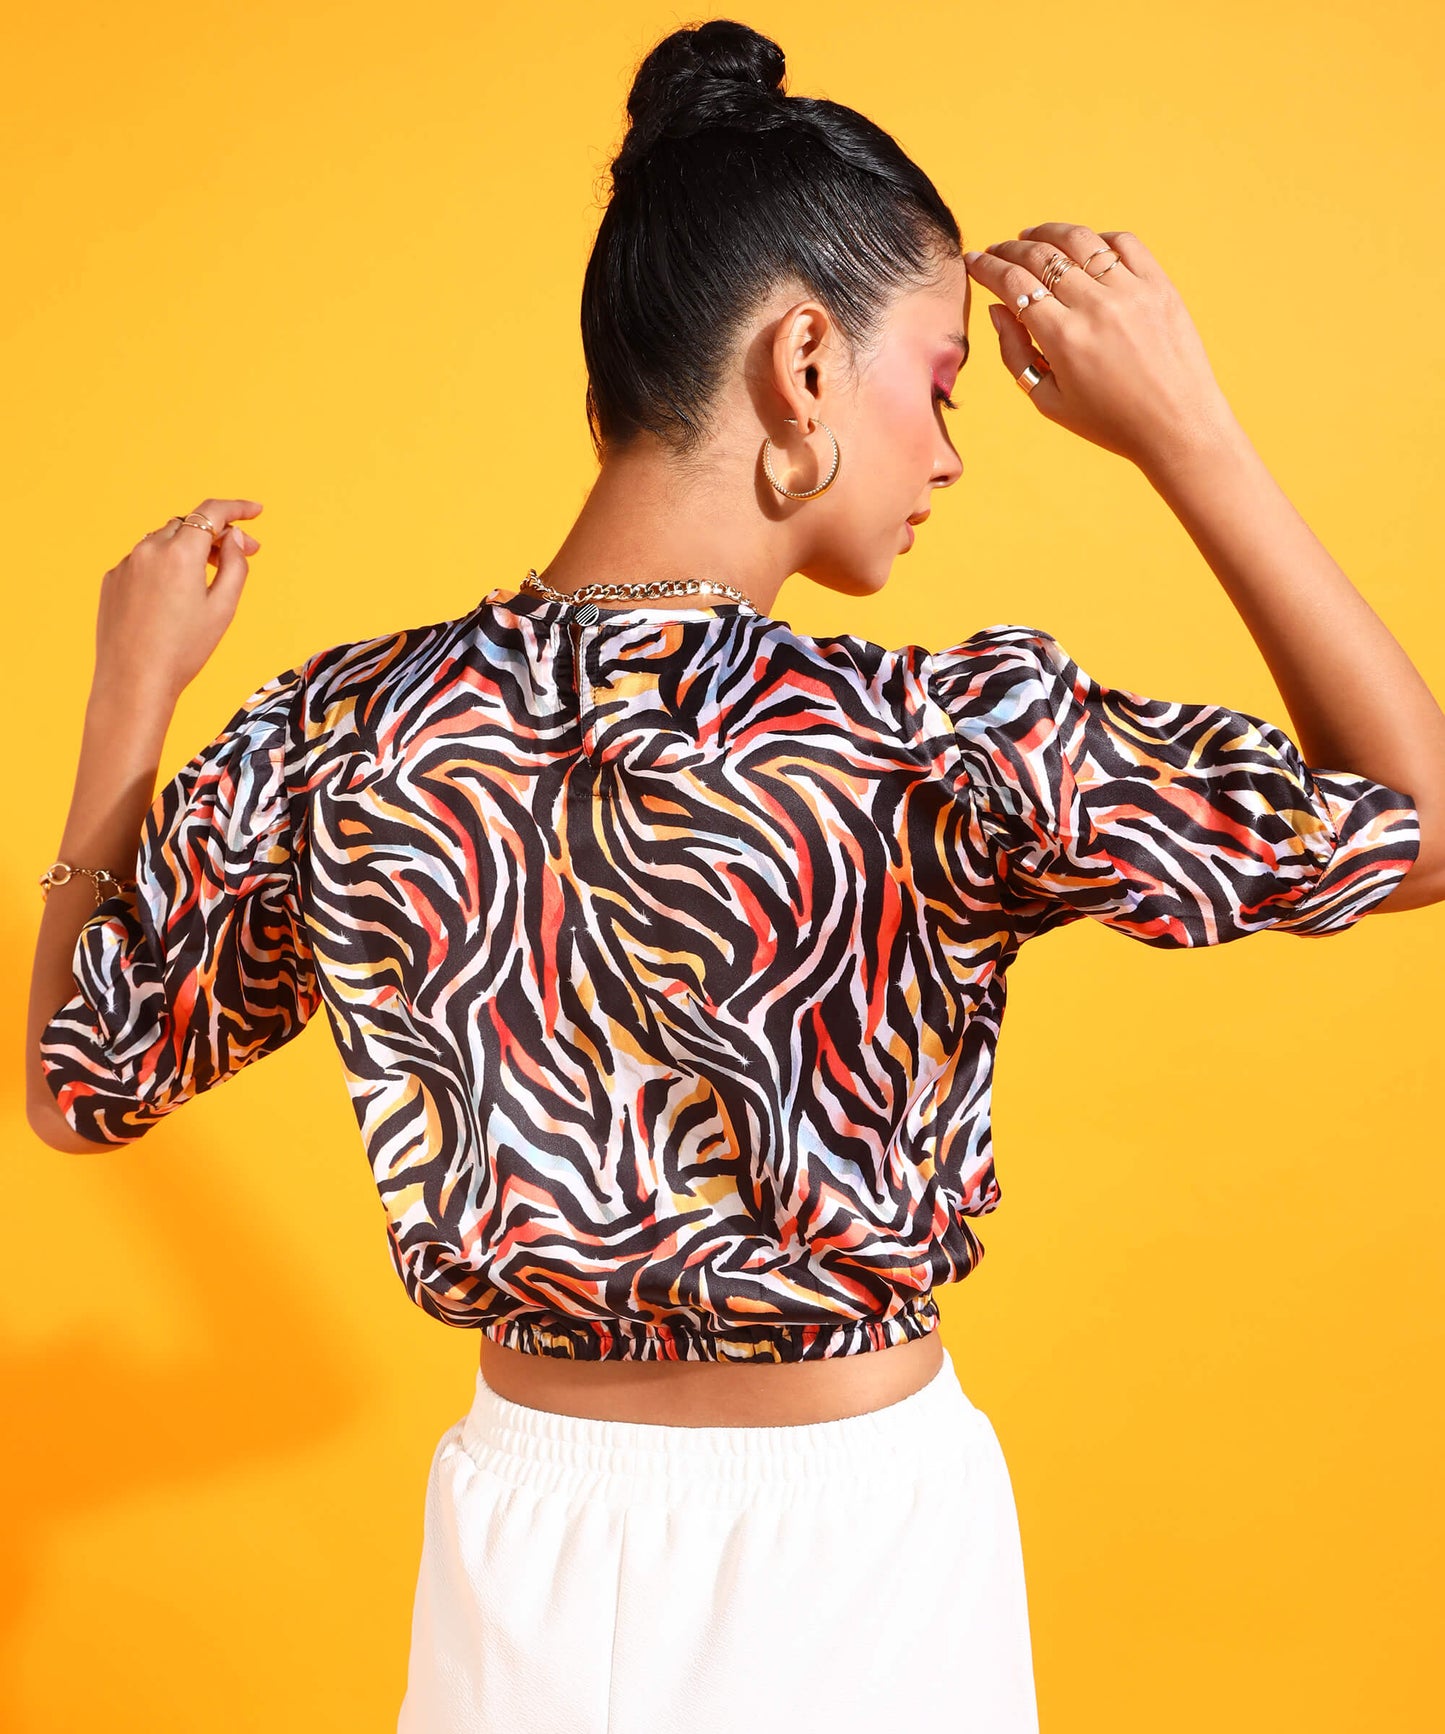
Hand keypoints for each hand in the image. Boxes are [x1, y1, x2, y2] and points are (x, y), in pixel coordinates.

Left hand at [93, 497, 263, 700]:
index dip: (238, 508)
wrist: (134, 681)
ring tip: (209, 575)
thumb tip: (235, 537)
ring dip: (190, 548)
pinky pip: (144, 561)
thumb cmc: (183, 650)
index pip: (212, 512)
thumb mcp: (223, 608)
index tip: (256, 511)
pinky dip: (165, 566)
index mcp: (180, 553)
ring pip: (165, 540)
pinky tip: (175, 595)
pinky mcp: (112, 580)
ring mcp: (126, 563)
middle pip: (189, 525)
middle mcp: (149, 549)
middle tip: (245, 553)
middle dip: (218, 534)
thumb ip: (235, 565)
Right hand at [964, 223, 1238, 469]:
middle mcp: (1096, 307)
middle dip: (1009, 249)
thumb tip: (998, 309)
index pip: (1013, 284)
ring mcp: (1131, 291)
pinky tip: (1082, 247)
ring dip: (1048, 232)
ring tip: (1031, 236)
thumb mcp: (1049, 402)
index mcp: (1063, 339)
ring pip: (1079, 240)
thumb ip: (1015, 353)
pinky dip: (1096, 238)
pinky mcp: (1159, 285)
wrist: (1178, 427)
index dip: (986, 268)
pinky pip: (1123, 243)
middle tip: (996, 250)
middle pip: (1040, 256)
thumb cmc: (1110, 423)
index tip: (973, 261)